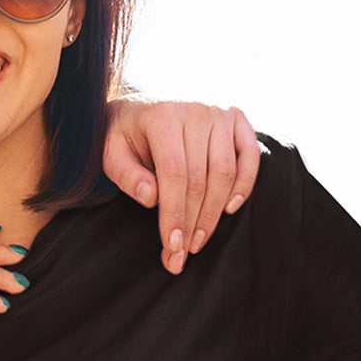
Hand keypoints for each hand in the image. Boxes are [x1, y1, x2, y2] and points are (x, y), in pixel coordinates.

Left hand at [103, 96, 258, 273]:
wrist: (138, 105)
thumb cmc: (122, 135)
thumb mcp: (111, 153)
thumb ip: (127, 175)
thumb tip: (152, 199)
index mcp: (163, 116)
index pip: (174, 174)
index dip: (175, 213)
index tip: (171, 246)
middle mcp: (196, 110)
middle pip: (201, 178)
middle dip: (192, 223)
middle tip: (182, 255)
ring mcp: (220, 112)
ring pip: (225, 172)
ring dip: (213, 212)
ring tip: (198, 241)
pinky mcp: (236, 118)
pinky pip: (249, 156)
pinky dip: (244, 184)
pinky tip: (228, 209)